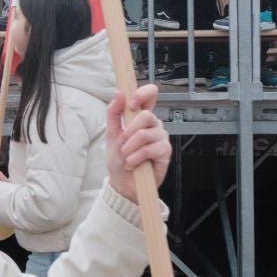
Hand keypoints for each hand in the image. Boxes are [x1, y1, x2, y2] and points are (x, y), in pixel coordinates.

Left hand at [104, 85, 170, 199]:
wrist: (122, 182)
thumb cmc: (118, 158)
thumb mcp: (111, 133)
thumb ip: (114, 112)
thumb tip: (119, 93)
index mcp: (141, 116)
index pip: (150, 94)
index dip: (142, 94)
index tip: (131, 104)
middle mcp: (154, 124)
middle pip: (146, 115)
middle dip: (129, 132)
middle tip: (123, 145)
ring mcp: (161, 137)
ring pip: (144, 134)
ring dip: (129, 149)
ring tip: (126, 158)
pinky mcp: (165, 151)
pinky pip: (149, 149)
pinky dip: (136, 158)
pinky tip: (133, 164)